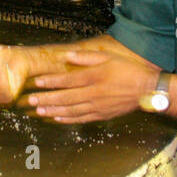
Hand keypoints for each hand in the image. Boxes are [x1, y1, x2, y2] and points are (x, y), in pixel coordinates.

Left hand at [27, 50, 160, 123]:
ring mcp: (97, 106)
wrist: (146, 90)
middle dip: (46, 99)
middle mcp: (94, 93)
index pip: (68, 80)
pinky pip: (81, 118)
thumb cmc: (127, 71)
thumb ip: (87, 57)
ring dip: (53, 110)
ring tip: (39, 110)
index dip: (51, 81)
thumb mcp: (108, 58)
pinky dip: (67, 119)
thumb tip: (68, 56)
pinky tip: (56, 118)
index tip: (36, 82)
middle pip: (65, 97)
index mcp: (94, 77)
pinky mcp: (101, 115)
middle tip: (31, 100)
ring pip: (71, 110)